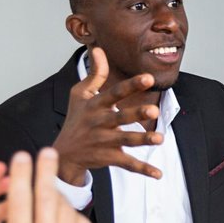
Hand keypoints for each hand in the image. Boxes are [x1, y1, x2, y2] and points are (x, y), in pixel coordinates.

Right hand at [0, 148, 99, 222]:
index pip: (20, 198)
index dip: (21, 173)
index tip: (22, 157)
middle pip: (47, 195)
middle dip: (46, 170)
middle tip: (48, 152)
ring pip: (65, 209)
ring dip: (58, 193)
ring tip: (52, 186)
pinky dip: (72, 216)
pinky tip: (65, 216)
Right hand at [50, 46, 165, 184]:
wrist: (64, 153)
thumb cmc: (76, 119)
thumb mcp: (80, 94)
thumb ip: (95, 74)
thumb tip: (99, 48)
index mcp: (96, 105)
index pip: (115, 92)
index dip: (132, 85)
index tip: (149, 78)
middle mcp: (100, 122)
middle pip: (121, 117)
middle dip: (137, 113)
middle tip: (154, 109)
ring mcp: (104, 141)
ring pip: (126, 141)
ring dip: (143, 140)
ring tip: (160, 139)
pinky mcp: (108, 158)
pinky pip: (127, 164)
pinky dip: (143, 169)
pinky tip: (158, 174)